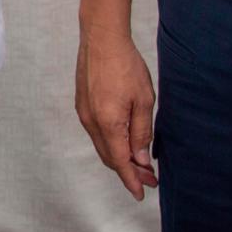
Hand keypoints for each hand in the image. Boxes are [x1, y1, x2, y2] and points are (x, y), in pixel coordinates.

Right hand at [75, 26, 157, 198]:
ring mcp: (84, 113)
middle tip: (149, 177)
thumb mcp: (144, 100)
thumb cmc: (125, 65)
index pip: (120, 162)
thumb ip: (141, 132)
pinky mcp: (82, 104)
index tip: (142, 193)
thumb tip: (140, 158)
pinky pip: (96, 133)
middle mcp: (91, 122)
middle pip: (109, 157)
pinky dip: (110, 142)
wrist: (101, 38)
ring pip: (102, 145)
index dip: (132, 180)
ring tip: (139, 160)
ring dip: (119, 156)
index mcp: (108, 123)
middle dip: (129, 170)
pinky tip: (124, 140)